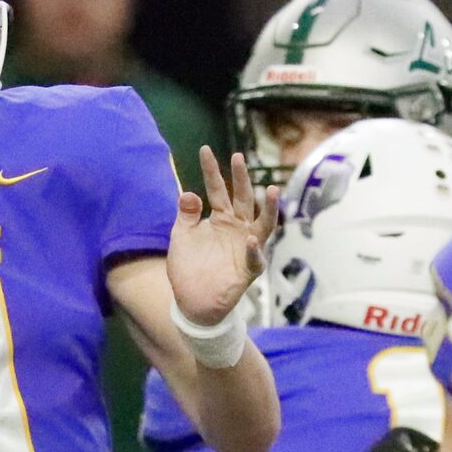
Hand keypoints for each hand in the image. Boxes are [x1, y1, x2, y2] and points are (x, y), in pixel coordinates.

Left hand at [167, 147, 278, 325]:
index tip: (205, 149)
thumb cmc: (189, 267)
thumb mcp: (182, 237)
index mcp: (220, 219)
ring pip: (262, 224)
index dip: (211, 171)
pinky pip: (254, 258)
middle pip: (242, 199)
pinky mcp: (247, 270)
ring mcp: (244, 248)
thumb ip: (186, 215)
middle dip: (241, 179)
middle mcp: (236, 228)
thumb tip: (188, 193)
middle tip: (238, 158)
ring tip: (270, 190)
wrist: (191, 301)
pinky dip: (253, 249)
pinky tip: (249, 239)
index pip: (217, 189)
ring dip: (267, 209)